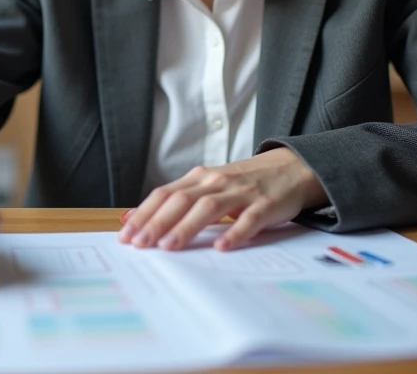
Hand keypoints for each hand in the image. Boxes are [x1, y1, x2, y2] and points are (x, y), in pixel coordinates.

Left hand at [118, 147, 326, 251]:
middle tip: (140, 244)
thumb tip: (130, 216)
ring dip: (187, 227)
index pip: (164, 194)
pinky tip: (221, 247)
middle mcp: (216, 182)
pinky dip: (234, 233)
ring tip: (169, 247)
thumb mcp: (207, 186)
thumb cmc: (243, 183)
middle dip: (157, 222)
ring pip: (209, 208)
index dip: (144, 213)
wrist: (290, 168)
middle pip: (181, 200)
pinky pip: (248, 219)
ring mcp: (241, 193)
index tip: (126, 235)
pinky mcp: (265, 205)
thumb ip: (174, 200)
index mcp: (199, 178)